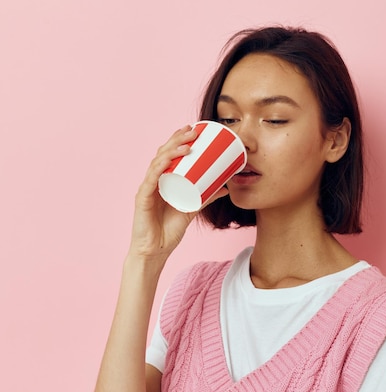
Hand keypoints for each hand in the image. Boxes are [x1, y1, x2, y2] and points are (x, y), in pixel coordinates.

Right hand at [127, 125, 228, 260]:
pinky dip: (159, 168)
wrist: (156, 250)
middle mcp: (152, 180)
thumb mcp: (192, 208)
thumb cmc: (170, 229)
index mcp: (162, 179)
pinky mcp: (142, 199)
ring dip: (172, 150)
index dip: (178, 139)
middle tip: (193, 131)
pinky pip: (150, 180)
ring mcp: (146, 188)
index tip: (193, 129)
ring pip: (157, 163)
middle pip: (163, 153)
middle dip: (177, 139)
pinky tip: (167, 161)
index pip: (168, 154)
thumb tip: (225, 187)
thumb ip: (206, 197)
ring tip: (188, 144)